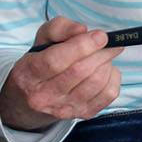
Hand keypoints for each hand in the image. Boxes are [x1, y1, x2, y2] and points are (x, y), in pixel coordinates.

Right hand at [0, 17, 120, 130]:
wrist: (35, 98)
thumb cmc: (41, 61)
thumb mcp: (43, 39)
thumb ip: (59, 28)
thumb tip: (82, 30)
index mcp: (28, 74)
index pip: (55, 61)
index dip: (81, 46)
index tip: (100, 35)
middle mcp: (44, 96)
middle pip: (80, 72)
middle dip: (100, 53)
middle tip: (110, 42)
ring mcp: (65, 109)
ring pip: (96, 83)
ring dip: (107, 63)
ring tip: (104, 55)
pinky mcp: (83, 114)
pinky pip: (109, 94)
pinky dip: (113, 77)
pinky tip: (105, 70)